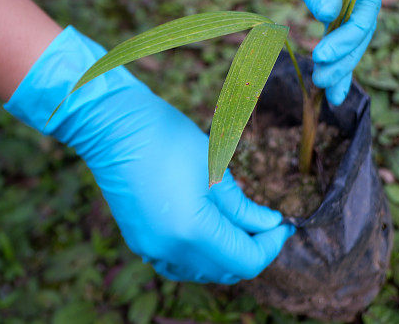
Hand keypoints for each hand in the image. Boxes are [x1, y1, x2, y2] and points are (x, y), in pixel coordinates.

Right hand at [4, 27, 293, 283]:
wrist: (114, 128)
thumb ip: (243, 206)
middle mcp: (171, 250)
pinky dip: (201, 255)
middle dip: (252, 249)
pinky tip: (209, 229)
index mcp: (193, 231)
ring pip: (203, 271)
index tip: (284, 224)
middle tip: (266, 223)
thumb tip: (269, 225)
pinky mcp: (140, 242)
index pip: (246, 260)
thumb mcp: (216, 170)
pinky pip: (179, 264)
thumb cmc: (167, 139)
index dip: (271, 245)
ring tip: (239, 223)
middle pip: (226, 270)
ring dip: (226, 254)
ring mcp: (151, 249)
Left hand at [171, 0, 381, 105]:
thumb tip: (333, 15)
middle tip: (324, 80)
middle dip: (345, 54)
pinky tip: (331, 87)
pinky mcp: (324, 0)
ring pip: (349, 32)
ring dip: (341, 62)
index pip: (366, 1)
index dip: (350, 33)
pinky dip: (334, 57)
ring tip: (328, 92)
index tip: (324, 54)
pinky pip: (335, 31)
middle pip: (361, 22)